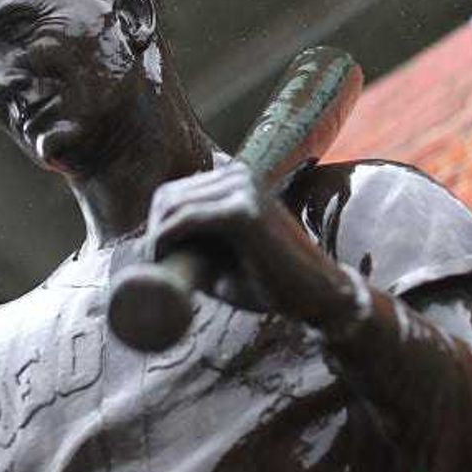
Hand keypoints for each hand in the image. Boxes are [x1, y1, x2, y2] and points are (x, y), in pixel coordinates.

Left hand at [143, 161, 352, 323]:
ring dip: (155, 237)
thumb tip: (156, 247)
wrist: (319, 297)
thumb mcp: (227, 255)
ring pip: (173, 204)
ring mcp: (243, 189)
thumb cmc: (273, 281)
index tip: (155, 259)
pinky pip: (187, 218)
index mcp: (237, 178)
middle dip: (152, 230)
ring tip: (159, 269)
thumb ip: (199, 242)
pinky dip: (165, 239)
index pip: (175, 190)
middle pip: (168, 195)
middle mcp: (240, 174)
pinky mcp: (243, 212)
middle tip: (154, 268)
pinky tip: (161, 260)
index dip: (156, 224)